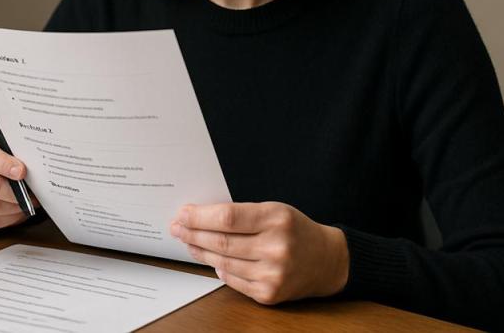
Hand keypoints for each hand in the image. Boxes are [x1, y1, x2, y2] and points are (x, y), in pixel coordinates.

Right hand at [0, 126, 36, 229]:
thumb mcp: (5, 138)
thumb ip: (15, 149)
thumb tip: (33, 166)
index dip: (4, 165)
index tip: (22, 172)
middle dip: (15, 192)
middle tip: (31, 193)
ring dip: (13, 207)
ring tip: (26, 203)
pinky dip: (5, 219)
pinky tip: (15, 212)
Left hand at [170, 201, 348, 304]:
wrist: (326, 261)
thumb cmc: (295, 230)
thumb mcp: (274, 210)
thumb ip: (241, 213)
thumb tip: (200, 217)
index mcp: (277, 219)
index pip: (227, 217)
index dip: (200, 216)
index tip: (183, 213)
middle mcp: (276, 248)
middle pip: (221, 242)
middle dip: (193, 234)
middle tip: (177, 228)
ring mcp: (273, 274)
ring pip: (223, 262)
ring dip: (200, 252)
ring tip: (189, 242)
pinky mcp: (269, 294)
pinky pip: (232, 280)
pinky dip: (218, 269)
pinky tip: (211, 260)